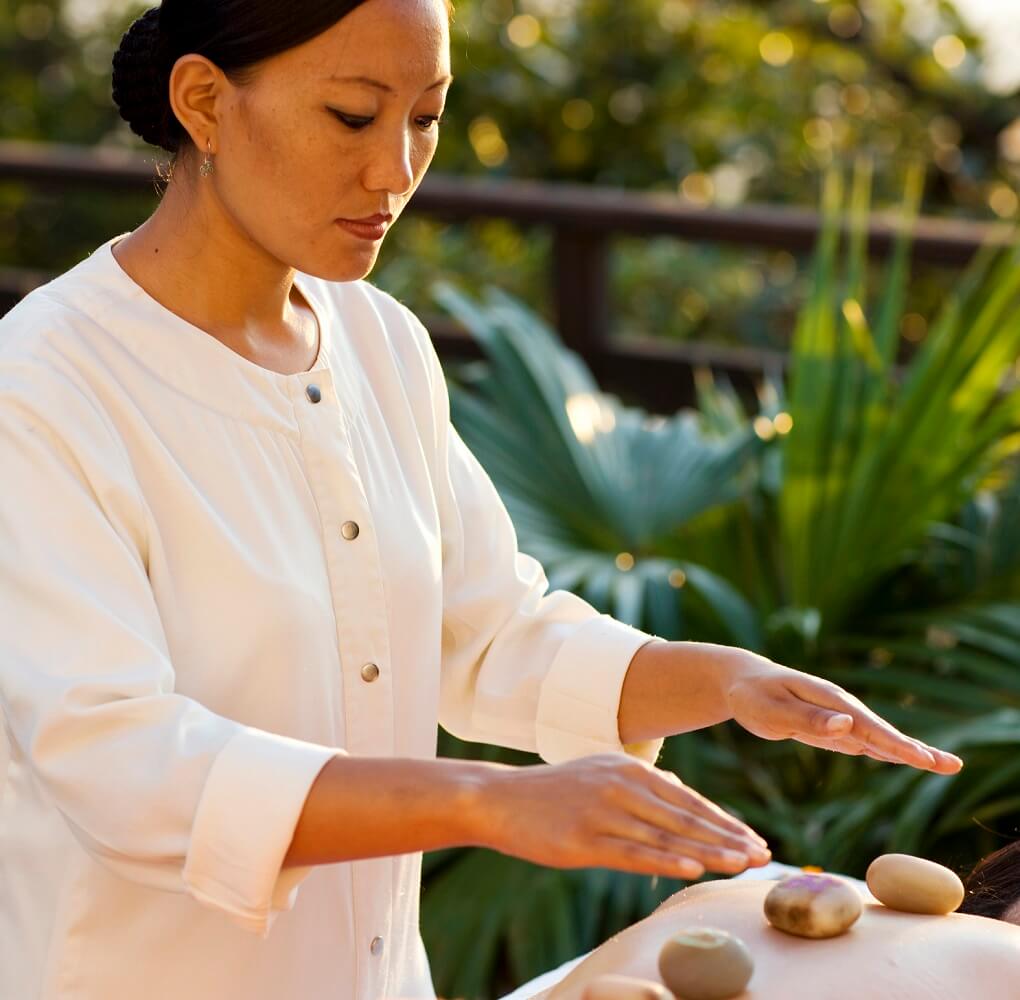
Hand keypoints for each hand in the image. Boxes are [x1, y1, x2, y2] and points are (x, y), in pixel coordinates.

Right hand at [474, 753, 771, 880]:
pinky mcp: (582, 839)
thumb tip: (680, 790)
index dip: (725, 822)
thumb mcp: (601, 772)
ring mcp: (602, 812)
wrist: (499, 798)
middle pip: (685, 817)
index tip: (755, 840)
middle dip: (728, 838)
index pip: (688, 800)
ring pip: (666, 836)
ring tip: (742, 865)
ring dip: (708, 851)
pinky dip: (664, 860)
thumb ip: (641, 784)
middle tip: (764, 856)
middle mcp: (621, 786)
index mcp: (629, 769)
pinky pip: (631, 852)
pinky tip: (691, 868)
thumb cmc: (553, 792)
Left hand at [724, 653, 962, 773]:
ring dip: (908, 751)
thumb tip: (848, 727)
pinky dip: (885, 750)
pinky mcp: (830, 727)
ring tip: (942, 764)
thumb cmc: (751, 694)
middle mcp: (839, 707)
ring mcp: (837, 717)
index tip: (924, 759)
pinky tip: (901, 758)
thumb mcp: (770, 710)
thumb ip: (808, 719)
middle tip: (953, 766)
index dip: (897, 745)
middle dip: (917, 749)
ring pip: (877, 738)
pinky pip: (862, 741)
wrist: (740, 681)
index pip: (868, 727)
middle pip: (883, 732)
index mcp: (828, 700)